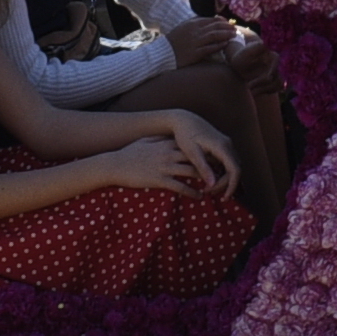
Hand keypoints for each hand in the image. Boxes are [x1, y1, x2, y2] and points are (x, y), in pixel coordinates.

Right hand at [112, 124, 228, 197]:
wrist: (115, 165)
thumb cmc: (128, 154)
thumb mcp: (145, 141)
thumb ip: (159, 140)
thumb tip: (169, 139)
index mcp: (166, 144)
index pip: (191, 146)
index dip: (204, 152)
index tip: (214, 157)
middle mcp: (168, 154)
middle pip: (195, 158)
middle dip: (210, 165)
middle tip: (221, 172)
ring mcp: (165, 167)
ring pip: (191, 172)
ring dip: (205, 179)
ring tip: (214, 186)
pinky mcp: (159, 180)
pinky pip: (181, 186)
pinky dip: (192, 192)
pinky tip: (199, 196)